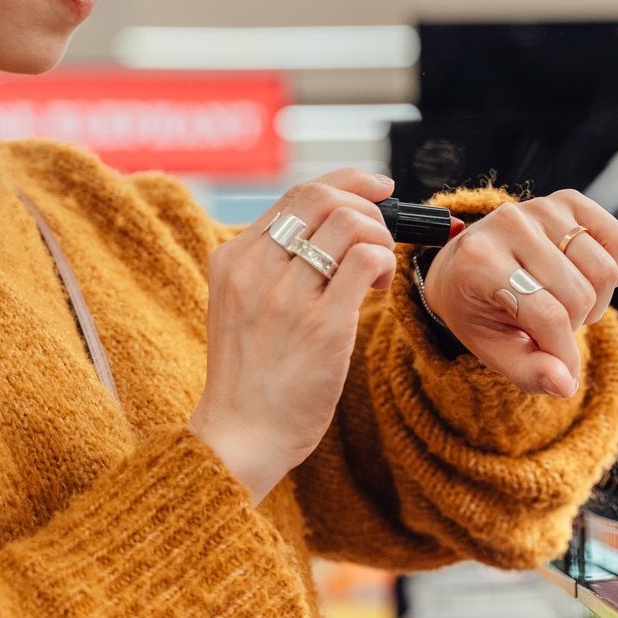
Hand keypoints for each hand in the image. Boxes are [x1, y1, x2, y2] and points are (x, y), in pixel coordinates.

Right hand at [188, 169, 396, 502]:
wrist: (239, 435)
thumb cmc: (251, 377)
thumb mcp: (241, 306)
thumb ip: (272, 266)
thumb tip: (332, 228)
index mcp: (233, 259)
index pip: (297, 194)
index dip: (346, 182)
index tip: (377, 187)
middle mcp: (256, 269)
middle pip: (325, 199)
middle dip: (368, 205)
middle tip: (383, 232)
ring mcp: (287, 296)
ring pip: (351, 224)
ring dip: (379, 237)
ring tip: (376, 271)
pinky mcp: (322, 325)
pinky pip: (366, 260)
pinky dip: (383, 262)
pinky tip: (376, 286)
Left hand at [421, 191, 617, 396]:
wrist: (465, 265)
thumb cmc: (480, 311)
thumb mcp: (493, 349)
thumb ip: (529, 371)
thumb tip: (566, 385)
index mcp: (479, 261)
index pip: (547, 315)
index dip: (564, 353)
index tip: (563, 372)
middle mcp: (509, 223)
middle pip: (580, 294)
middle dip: (574, 325)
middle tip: (553, 328)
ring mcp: (540, 207)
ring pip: (603, 270)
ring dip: (595, 301)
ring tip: (567, 305)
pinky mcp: (567, 200)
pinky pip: (617, 238)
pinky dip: (614, 267)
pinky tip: (587, 279)